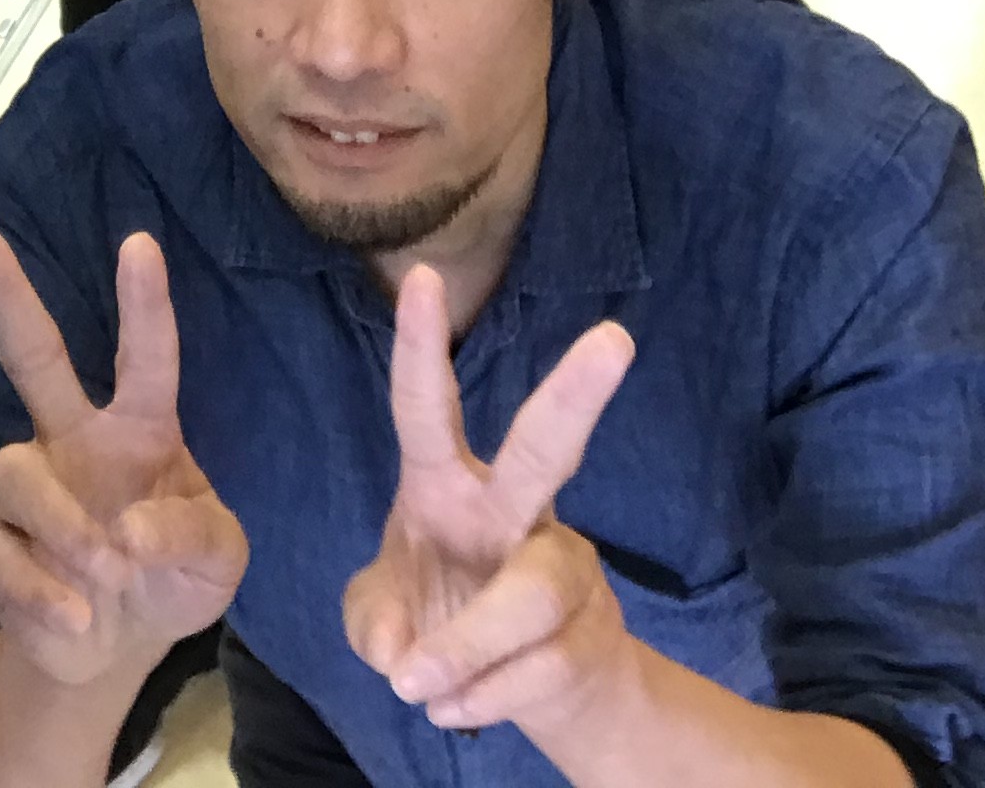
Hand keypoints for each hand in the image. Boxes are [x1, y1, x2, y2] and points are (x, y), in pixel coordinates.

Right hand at [0, 219, 248, 688]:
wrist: (116, 650)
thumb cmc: (174, 577)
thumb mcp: (218, 561)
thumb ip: (193, 536)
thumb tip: (129, 529)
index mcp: (140, 430)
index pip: (144, 359)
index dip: (143, 304)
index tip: (140, 244)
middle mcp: (74, 440)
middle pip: (31, 353)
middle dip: (3, 290)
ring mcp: (29, 490)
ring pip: (14, 473)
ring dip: (63, 526)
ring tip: (107, 572)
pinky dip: (42, 592)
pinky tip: (76, 618)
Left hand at [343, 269, 638, 739]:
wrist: (537, 689)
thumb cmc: (444, 615)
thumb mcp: (381, 616)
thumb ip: (371, 620)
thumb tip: (396, 650)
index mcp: (447, 486)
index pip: (428, 407)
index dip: (421, 346)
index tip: (421, 276)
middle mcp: (514, 511)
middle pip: (547, 449)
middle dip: (575, 395)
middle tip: (614, 340)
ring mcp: (562, 568)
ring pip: (531, 593)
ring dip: (467, 646)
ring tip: (416, 688)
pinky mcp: (588, 633)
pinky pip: (536, 669)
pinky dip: (480, 697)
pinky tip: (453, 707)